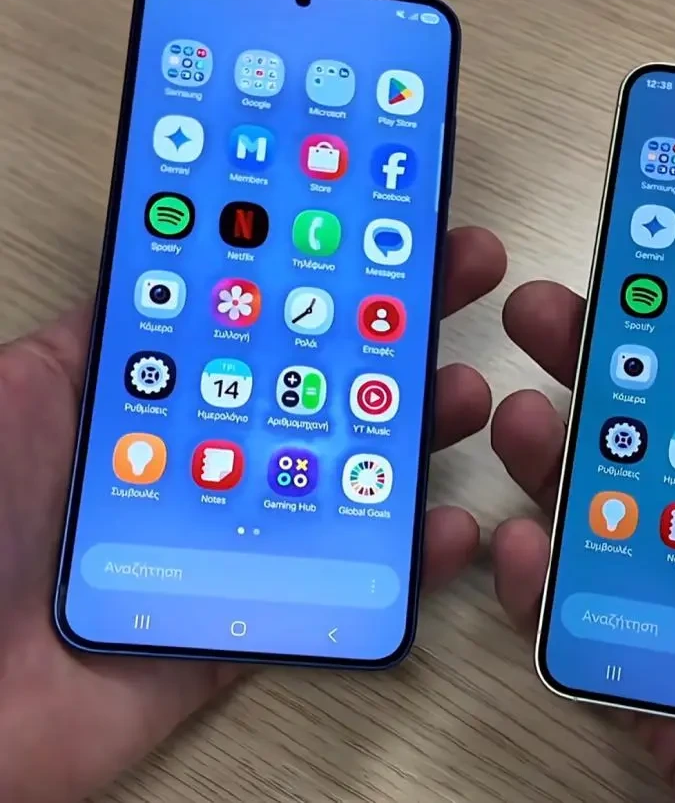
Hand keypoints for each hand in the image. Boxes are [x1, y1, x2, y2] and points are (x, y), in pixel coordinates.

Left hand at [0, 226, 505, 802]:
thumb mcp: (25, 395)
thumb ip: (90, 337)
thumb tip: (150, 260)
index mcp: (171, 404)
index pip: (267, 324)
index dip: (327, 275)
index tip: (385, 224)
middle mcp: (222, 460)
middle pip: (326, 388)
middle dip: (399, 326)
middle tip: (461, 270)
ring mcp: (251, 534)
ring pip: (356, 478)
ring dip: (419, 430)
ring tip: (465, 391)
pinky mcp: (265, 614)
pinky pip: (351, 588)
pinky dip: (410, 564)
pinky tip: (452, 526)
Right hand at [491, 280, 674, 802]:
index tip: (647, 283)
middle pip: (663, 456)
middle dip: (600, 382)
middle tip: (544, 316)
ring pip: (611, 538)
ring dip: (557, 473)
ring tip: (518, 415)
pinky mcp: (667, 706)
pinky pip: (589, 648)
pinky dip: (541, 600)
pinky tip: (516, 547)